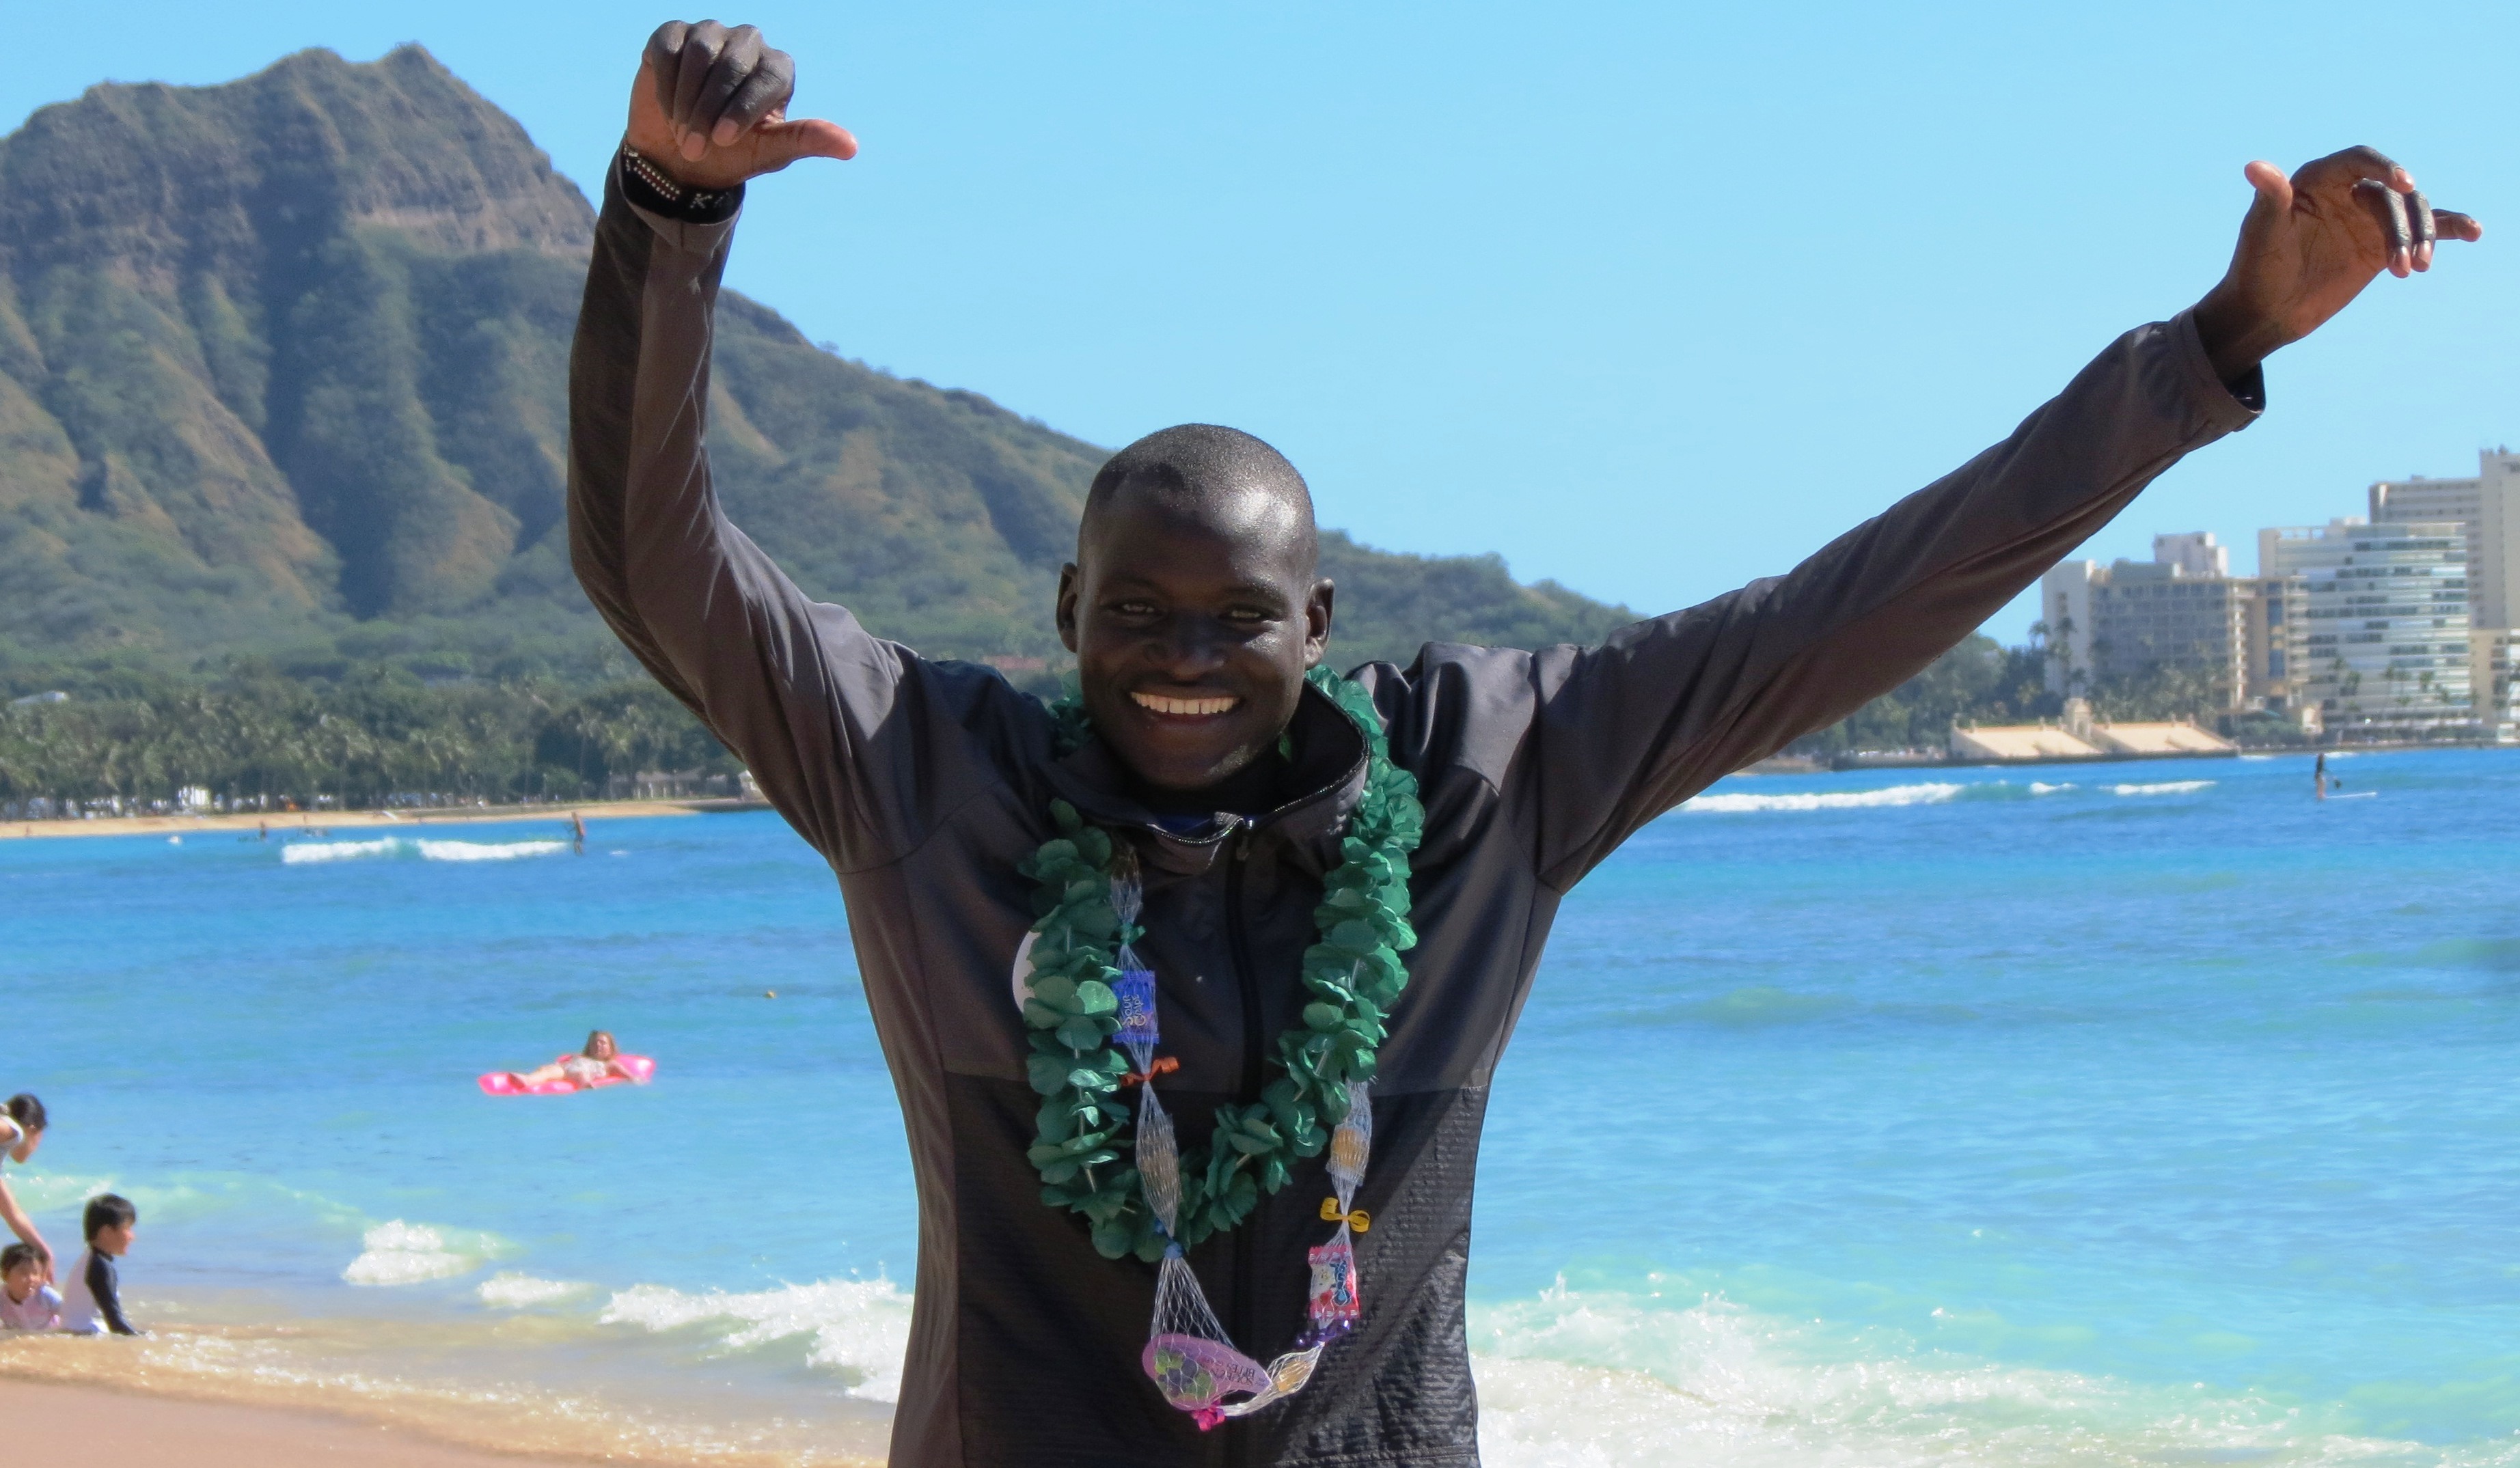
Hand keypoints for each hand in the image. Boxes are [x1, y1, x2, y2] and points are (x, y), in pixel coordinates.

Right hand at [629, 20, 856, 190]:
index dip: (742, 111)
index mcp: (778, 68)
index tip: (724, 141)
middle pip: (730, 65)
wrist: (679, 156)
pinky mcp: (673, 34)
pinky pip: (668, 50)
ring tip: (682, 132)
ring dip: (686, 101)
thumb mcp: (771, 152)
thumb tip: (851, 147)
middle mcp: (749, 43)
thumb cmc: (733, 154)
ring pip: (698, 54)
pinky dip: (665, 84)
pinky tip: (668, 108)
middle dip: (709, 111)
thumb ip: (807, 142)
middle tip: (695, 148)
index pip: (765, 79)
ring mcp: (711, 33)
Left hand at [2193, 147, 2480, 381]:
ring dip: (2422, 236)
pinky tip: (2473, 232)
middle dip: (2402, 226)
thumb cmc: (2255, 268)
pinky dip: (2448, 227)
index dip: (2384, 168)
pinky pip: (2422, 229)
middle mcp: (2348, 191)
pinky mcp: (2382, 244)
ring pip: (2411, 212)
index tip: (2405, 184)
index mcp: (2318, 179)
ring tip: (2417, 268)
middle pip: (2392, 194)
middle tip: (2399, 265)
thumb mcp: (2262, 234)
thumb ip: (2269, 199)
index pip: (2360, 161)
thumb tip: (2255, 167)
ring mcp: (2368, 217)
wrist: (2265, 311)